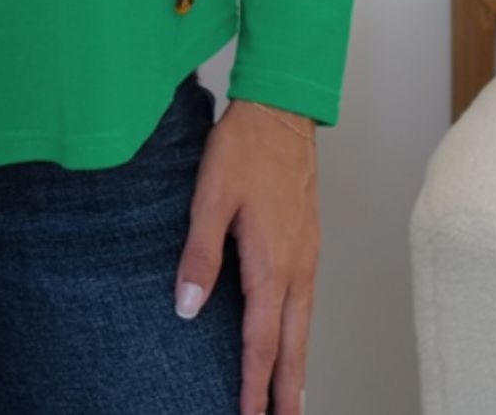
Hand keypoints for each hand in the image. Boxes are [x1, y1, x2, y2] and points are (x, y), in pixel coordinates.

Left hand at [174, 96, 318, 414]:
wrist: (282, 109)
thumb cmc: (244, 147)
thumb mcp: (210, 196)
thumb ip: (198, 254)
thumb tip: (186, 308)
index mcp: (271, 261)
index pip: (261, 339)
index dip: (253, 384)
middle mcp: (297, 265)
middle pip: (293, 344)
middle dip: (288, 392)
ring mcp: (308, 253)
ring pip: (304, 325)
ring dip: (298, 366)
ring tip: (292, 401)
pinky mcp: (309, 240)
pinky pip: (308, 301)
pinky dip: (302, 332)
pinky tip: (293, 338)